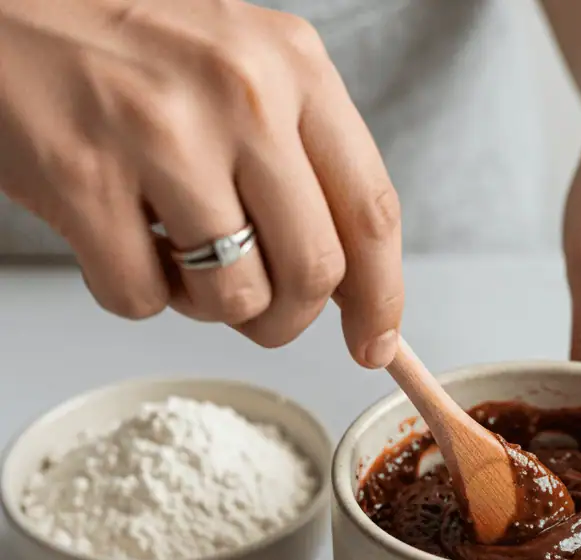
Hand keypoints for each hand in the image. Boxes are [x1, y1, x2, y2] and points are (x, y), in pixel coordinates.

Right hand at [0, 0, 401, 364]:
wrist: (2, 6)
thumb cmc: (130, 49)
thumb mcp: (244, 72)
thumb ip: (306, 165)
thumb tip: (354, 289)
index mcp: (294, 66)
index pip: (372, 211)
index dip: (382, 298)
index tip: (374, 345)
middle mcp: (241, 93)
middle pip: (315, 271)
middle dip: (289, 318)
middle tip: (258, 308)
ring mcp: (159, 133)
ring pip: (235, 297)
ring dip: (207, 304)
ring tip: (173, 250)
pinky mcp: (82, 175)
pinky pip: (142, 299)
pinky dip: (133, 290)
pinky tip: (117, 233)